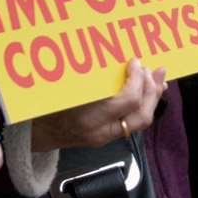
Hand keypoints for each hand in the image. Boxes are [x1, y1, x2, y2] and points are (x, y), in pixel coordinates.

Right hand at [30, 59, 165, 151]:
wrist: (39, 132)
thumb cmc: (48, 104)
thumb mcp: (66, 86)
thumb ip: (92, 76)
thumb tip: (118, 58)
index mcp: (87, 117)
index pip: (127, 101)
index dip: (136, 79)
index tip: (134, 61)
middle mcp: (100, 132)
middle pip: (142, 115)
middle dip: (151, 89)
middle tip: (151, 69)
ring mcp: (106, 138)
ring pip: (142, 121)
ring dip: (153, 97)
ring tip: (158, 78)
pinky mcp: (109, 138)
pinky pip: (134, 122)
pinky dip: (145, 104)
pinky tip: (149, 91)